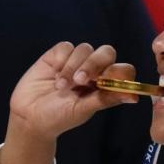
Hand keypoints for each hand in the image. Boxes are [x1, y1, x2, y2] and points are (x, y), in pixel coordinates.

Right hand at [0, 42, 136, 163]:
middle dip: (94, 64)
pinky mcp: (58, 55)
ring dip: (73, 67)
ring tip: (61, 86)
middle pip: (106, 52)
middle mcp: (94, 70)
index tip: (106, 83)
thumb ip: (107, 99)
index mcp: (106, 84)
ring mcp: (76, 61)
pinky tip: (54, 74)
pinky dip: (62, 60)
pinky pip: (66, 46)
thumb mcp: (84, 109)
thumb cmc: (60, 116)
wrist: (30, 115)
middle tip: (81, 81)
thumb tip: (134, 96)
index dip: (119, 72)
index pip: (123, 69)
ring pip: (85, 49)